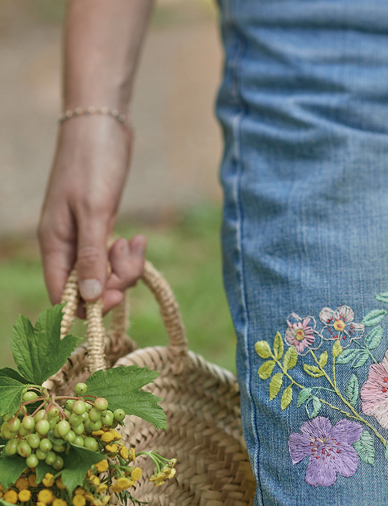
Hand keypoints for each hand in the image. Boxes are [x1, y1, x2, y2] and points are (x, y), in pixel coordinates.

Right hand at [38, 116, 145, 313]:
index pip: (62, 297)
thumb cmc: (93, 162)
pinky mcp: (101, 230)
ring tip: (136, 242)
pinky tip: (138, 239)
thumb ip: (91, 255)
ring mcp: (84, 239)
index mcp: (55, 244)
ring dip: (126, 266)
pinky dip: (129, 254)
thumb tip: (89, 297)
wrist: (102, 124)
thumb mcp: (95, 211)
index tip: (118, 296)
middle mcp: (67, 246)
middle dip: (116, 282)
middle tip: (132, 259)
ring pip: (106, 274)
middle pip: (89, 290)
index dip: (90, 306)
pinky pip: (115, 258)